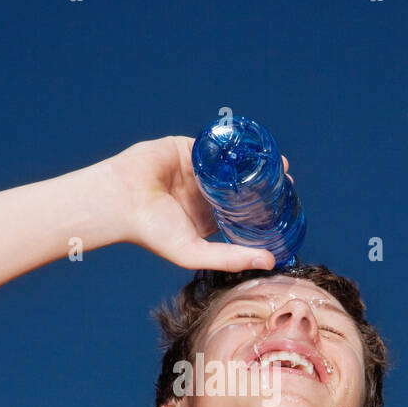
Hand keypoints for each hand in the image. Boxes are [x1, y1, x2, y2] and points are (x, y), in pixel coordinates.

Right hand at [107, 135, 290, 271]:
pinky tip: (253, 144)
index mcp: (207, 218)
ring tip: (275, 161)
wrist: (121, 199)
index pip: (243, 212)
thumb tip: (271, 262)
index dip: (264, 208)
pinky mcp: (187, 149)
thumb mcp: (195, 252)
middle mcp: (204, 194)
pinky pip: (215, 144)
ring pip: (232, 163)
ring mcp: (197, 170)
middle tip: (285, 179)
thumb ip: (230, 257)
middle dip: (264, 182)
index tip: (285, 205)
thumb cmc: (152, 231)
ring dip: (253, 161)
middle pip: (242, 185)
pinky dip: (232, 143)